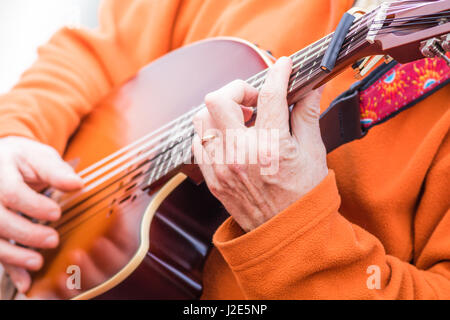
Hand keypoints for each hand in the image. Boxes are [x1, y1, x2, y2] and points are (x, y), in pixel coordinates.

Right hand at [0, 136, 82, 292]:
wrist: (2, 161)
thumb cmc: (24, 160)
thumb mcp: (40, 156)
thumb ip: (56, 171)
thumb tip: (77, 184)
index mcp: (0, 173)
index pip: (11, 192)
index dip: (33, 205)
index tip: (56, 213)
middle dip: (26, 233)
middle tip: (53, 240)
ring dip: (14, 255)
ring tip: (38, 262)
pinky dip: (10, 267)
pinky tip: (25, 281)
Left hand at [192, 57, 327, 231]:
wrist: (285, 232)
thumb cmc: (302, 195)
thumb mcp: (312, 152)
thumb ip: (307, 114)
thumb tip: (311, 87)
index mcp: (270, 147)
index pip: (269, 95)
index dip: (278, 73)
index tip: (282, 67)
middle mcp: (240, 154)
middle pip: (218, 99)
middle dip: (238, 89)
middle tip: (255, 100)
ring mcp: (221, 166)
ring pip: (201, 118)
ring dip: (220, 110)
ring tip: (241, 118)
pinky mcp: (211, 177)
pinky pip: (198, 142)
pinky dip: (211, 132)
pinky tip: (229, 137)